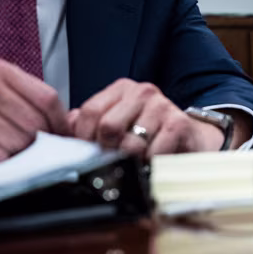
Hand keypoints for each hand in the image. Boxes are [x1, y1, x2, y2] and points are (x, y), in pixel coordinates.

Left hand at [68, 79, 223, 156]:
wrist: (189, 138)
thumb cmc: (148, 133)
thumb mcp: (118, 123)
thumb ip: (88, 124)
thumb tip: (62, 131)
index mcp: (122, 89)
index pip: (90, 111)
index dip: (84, 137)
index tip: (90, 151)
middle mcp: (142, 91)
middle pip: (108, 126)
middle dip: (108, 150)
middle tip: (114, 159)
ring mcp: (162, 105)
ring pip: (131, 143)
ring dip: (131, 161)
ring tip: (135, 162)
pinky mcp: (179, 123)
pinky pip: (153, 152)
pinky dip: (150, 164)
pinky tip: (152, 163)